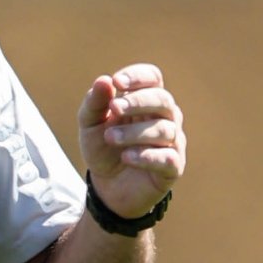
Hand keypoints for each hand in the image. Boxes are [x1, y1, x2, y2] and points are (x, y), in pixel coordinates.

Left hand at [78, 63, 185, 217]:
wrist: (106, 186)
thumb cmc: (102, 147)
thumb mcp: (89, 124)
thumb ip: (95, 102)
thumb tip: (104, 80)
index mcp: (144, 101)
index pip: (153, 77)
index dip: (138, 76)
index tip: (117, 82)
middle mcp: (163, 117)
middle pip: (163, 99)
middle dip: (138, 101)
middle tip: (115, 108)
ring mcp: (171, 142)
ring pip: (164, 129)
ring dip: (135, 132)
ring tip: (110, 138)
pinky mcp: (173, 166)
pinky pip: (168, 157)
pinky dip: (147, 156)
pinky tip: (127, 157)